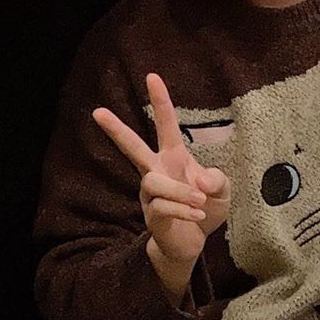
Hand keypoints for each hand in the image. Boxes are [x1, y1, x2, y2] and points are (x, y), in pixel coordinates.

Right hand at [93, 73, 230, 297]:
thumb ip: (217, 179)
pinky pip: (164, 208)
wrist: (192, 243)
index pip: (165, 125)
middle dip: (116, 130)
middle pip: (132, 147)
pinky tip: (198, 217)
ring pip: (154, 182)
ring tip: (200, 203)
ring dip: (181, 192)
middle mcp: (157, 171)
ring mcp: (151, 194)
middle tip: (97, 112)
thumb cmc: (205, 209)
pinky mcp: (152, 216)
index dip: (161, 101)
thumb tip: (200, 180)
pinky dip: (184, 211)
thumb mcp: (222, 191)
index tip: (152, 76)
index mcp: (173, 158)